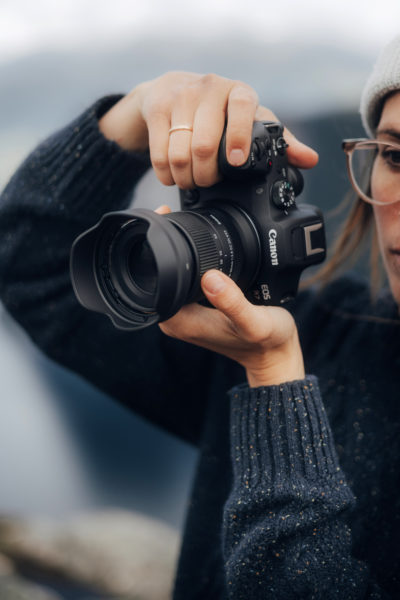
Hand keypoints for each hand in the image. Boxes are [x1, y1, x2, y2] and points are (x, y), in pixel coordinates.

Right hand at [99, 71, 317, 188]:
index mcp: (239, 92)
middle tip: (207, 182)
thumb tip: (310, 160)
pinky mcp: (156, 106)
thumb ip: (280, 140)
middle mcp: (210, 88)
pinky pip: (159, 152)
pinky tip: (171, 176)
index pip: (242, 107)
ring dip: (185, 178)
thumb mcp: (251, 121)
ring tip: (190, 182)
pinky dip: (165, 173)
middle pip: (204, 144)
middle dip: (206, 175)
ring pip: (180, 152)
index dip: (238, 136)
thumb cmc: (220, 110)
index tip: (236, 162)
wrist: (173, 88)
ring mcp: (180, 96)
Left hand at [155, 204, 303, 387]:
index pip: (154, 279)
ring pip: (169, 276)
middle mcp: (177, 318)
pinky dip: (188, 263)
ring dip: (175, 252)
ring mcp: (184, 314)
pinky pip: (182, 281)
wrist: (274, 356)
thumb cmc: (266, 342)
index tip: (166, 218)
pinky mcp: (194, 309)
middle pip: (157, 275)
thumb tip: (210, 278)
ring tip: (183, 225)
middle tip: (174, 215)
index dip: (157, 247)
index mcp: (181, 321)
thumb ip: (233, 303)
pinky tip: (199, 248)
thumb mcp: (255, 322)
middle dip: (163, 245)